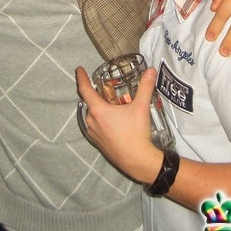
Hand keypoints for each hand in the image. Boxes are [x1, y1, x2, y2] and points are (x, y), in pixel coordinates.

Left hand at [75, 66, 161, 183]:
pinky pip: (96, 126)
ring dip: (100, 108)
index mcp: (98, 110)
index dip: (82, 78)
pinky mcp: (98, 143)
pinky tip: (115, 122)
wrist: (137, 160)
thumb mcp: (141, 107)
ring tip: (114, 105)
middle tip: (109, 89)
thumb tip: (150, 71)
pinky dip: (102, 120)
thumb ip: (145, 86)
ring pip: (93, 115)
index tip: (79, 70)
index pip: (85, 90)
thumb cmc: (136, 133)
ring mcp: (94, 134)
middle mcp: (92, 121)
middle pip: (90, 103)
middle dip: (98, 95)